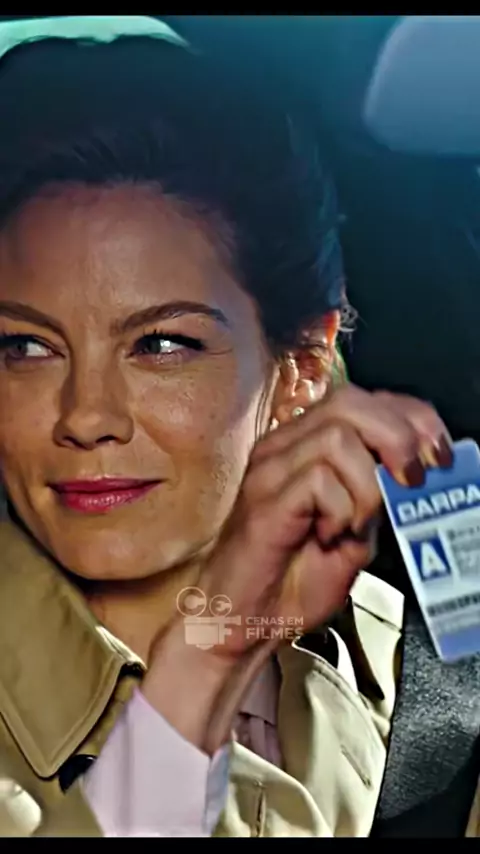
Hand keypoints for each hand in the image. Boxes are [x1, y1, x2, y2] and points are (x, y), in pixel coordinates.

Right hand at [144, 384, 451, 752]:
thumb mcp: (356, 530)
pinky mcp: (263, 500)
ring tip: (358, 524)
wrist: (245, 619)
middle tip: (415, 479)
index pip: (362, 400)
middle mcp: (284, 447)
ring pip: (337, 438)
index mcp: (305, 446)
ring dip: (367, 485)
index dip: (409, 417)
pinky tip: (331, 535)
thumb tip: (422, 475)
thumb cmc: (294, 577)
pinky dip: (341, 509)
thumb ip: (380, 497)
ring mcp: (270, 470)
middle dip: (397, 436)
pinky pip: (318, 480)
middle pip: (349, 402)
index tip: (439, 453)